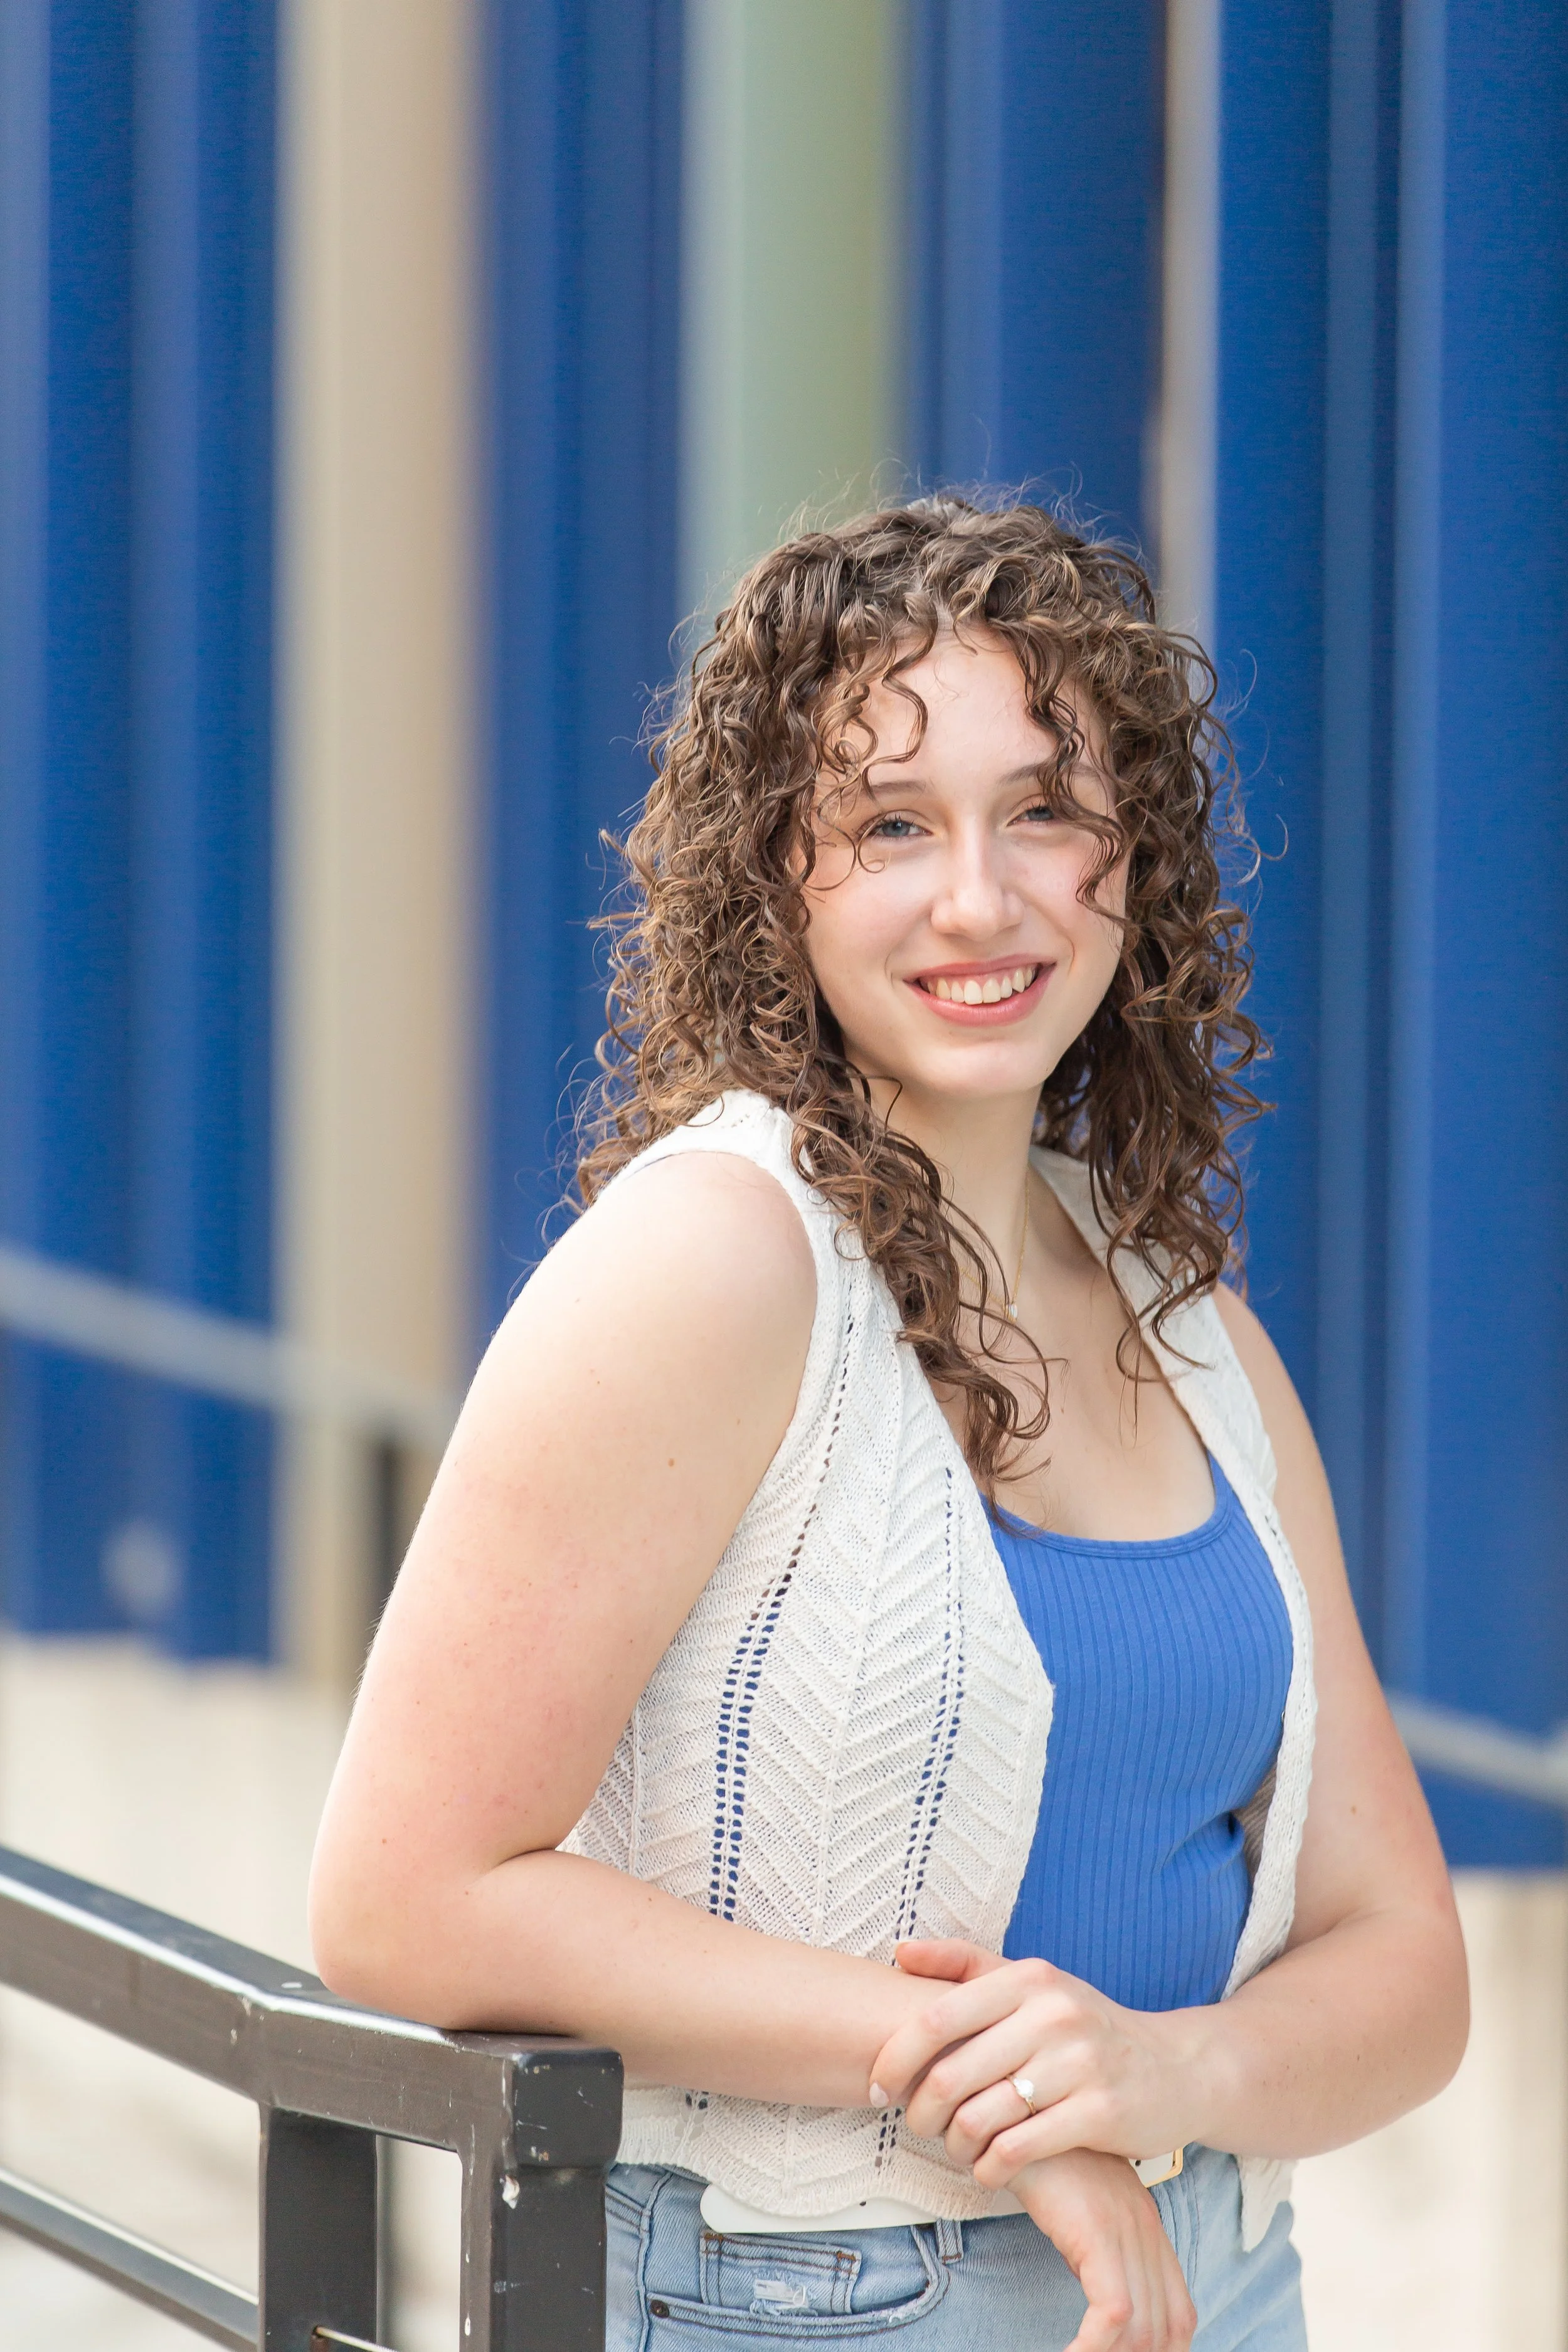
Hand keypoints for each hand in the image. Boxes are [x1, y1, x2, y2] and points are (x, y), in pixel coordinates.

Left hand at [870, 1947, 1206, 2184]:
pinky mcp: (1100, 2113)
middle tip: (917, 2126)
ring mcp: (1080, 2063)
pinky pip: (1019, 2149)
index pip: (938, 2017)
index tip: (876, 2086)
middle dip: (920, 2111)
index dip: (895, 2057)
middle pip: (954, 2074)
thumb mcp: (1034, 1984)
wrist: (1175, 2068)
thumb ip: (965, 1965)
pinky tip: (988, 2170)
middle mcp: (1053, 2014)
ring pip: (983, 2117)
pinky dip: (990, 2168)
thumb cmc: (1086, 2027)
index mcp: (1029, 1978)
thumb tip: (899, 1952)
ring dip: (954, 2145)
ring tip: (954, 2149)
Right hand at [1012, 2148, 1195, 2351]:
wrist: (1018, 2105)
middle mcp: (1145, 2232)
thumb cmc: (1039, 2156)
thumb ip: (1100, 2249)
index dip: (1162, 2351)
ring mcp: (1126, 2231)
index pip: (1179, 2316)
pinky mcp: (1098, 2232)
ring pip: (1143, 2331)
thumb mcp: (1080, 2210)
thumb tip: (1102, 2308)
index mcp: (1147, 2229)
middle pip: (1167, 2330)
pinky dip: (1091, 2348)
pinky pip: (1114, 2315)